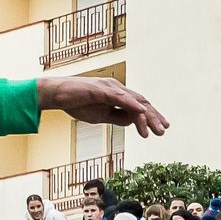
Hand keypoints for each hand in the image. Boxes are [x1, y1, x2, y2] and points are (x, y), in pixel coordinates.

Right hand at [39, 77, 168, 137]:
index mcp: (118, 96)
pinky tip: (141, 112)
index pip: (140, 106)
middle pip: (141, 103)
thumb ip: (117, 117)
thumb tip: (132, 122)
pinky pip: (120, 98)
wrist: (57, 95)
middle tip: (164, 131)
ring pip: (134, 102)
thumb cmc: (77, 103)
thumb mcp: (101, 116)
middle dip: (154, 118)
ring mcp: (110, 88)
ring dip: (147, 116)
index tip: (161, 129)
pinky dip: (132, 104)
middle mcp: (117, 89)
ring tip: (155, 130)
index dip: (152, 117)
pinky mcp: (101, 89)